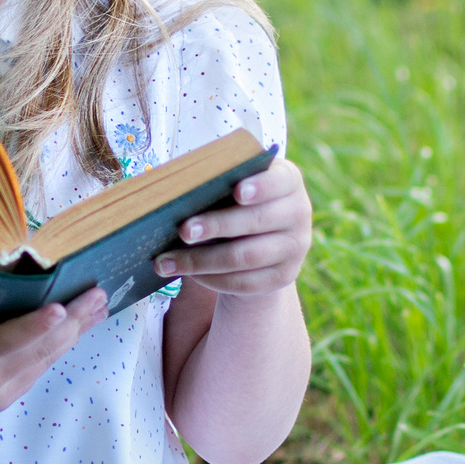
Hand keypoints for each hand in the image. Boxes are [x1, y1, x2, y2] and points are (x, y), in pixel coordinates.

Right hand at [0, 241, 105, 427]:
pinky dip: (61, 343)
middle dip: (73, 320)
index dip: (34, 328)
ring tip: (100, 301)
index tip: (61, 309)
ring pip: (47, 359)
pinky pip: (40, 367)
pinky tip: (79, 322)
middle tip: (98, 289)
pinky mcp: (4, 396)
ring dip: (75, 331)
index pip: (1, 343)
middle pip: (39, 349)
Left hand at [153, 157, 311, 296]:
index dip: (260, 186)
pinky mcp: (283, 277)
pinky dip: (211, 279)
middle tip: (183, 230)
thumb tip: (173, 194)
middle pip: (256, 221)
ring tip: (165, 261)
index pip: (280, 181)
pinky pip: (244, 282)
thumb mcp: (234, 184)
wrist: (260, 237)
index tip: (237, 191)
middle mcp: (298, 213)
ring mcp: (294, 248)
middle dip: (216, 226)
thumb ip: (216, 182)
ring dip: (202, 260)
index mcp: (288, 181)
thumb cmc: (236, 201)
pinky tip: (186, 273)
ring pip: (245, 257)